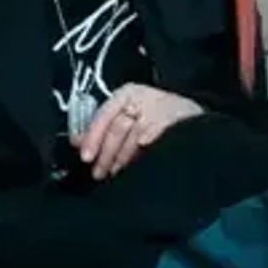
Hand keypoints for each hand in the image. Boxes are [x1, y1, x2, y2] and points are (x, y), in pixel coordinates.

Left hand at [79, 83, 201, 179]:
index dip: (93, 137)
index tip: (85, 157)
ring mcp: (162, 110)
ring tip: (115, 173)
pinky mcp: (179, 122)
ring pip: (135, 137)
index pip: (104, 115)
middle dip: (106, 153)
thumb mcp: (125, 115)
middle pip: (118, 128)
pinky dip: (146, 151)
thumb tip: (77, 141)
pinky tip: (140, 162)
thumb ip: (101, 127)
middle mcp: (143, 99)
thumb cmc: (151, 115)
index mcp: (126, 94)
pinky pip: (157, 139)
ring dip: (123, 158)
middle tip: (98, 172)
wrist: (190, 113)